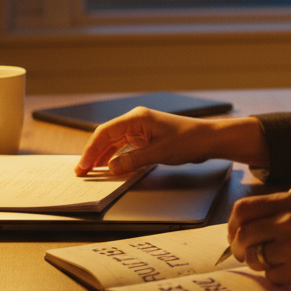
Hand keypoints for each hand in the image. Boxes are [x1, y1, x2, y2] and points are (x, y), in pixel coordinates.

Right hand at [74, 109, 266, 175]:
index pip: (105, 132)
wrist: (209, 139)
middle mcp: (136, 120)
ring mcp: (141, 128)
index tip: (83, 165)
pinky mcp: (146, 136)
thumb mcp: (159, 154)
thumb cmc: (188, 141)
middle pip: (106, 136)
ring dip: (103, 156)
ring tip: (91, 171)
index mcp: (136, 118)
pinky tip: (110, 166)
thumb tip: (111, 168)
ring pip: (114, 142)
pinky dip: (116, 156)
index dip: (91, 150)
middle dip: (93, 154)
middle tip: (81, 172)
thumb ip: (133, 161)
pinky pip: (125, 146)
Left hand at [227, 193, 290, 290]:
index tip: (235, 236)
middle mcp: (288, 221)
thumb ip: (278, 216)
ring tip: (283, 262)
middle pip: (242, 236)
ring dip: (262, 264)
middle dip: (239, 250)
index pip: (243, 210)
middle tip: (247, 256)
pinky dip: (280, 277)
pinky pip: (272, 277)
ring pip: (255, 259)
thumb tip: (244, 231)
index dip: (233, 226)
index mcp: (290, 202)